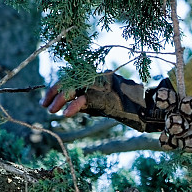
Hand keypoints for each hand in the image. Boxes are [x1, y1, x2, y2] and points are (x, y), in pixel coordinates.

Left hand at [41, 72, 170, 132]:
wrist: (146, 110)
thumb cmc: (126, 107)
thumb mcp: (101, 105)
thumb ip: (85, 102)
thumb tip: (64, 106)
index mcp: (97, 77)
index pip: (72, 77)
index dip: (57, 88)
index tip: (45, 101)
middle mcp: (99, 77)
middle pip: (72, 79)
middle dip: (56, 92)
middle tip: (46, 106)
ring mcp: (104, 85)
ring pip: (76, 86)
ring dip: (62, 98)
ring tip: (52, 111)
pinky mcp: (108, 95)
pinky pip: (87, 98)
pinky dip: (75, 105)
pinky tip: (66, 113)